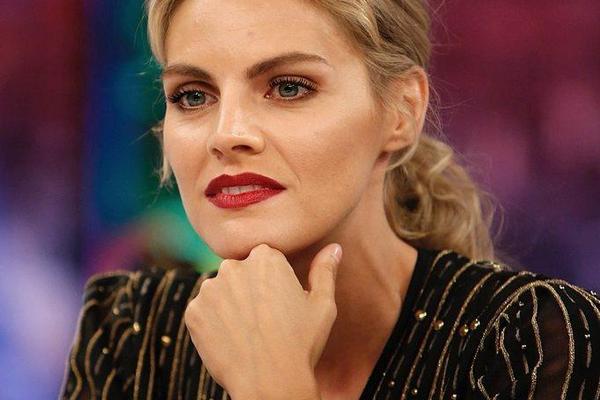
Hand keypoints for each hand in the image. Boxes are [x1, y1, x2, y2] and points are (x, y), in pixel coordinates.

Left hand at [184, 242, 341, 398]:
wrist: (270, 383)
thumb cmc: (301, 344)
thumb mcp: (322, 305)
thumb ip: (325, 271)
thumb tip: (334, 248)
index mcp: (266, 257)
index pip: (264, 261)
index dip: (273, 284)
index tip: (279, 305)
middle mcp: (234, 266)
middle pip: (240, 273)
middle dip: (249, 290)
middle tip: (265, 320)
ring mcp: (210, 289)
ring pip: (220, 292)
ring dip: (230, 306)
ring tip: (248, 332)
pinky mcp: (193, 312)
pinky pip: (203, 312)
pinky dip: (213, 324)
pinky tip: (231, 339)